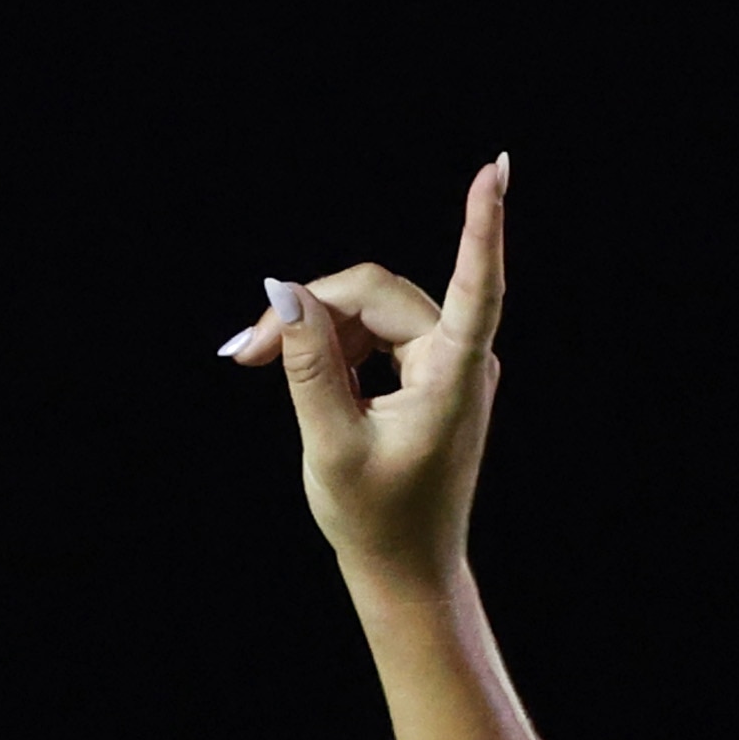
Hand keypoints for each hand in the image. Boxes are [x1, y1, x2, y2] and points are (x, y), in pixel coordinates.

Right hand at [218, 156, 507, 595]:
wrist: (405, 570)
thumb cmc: (377, 520)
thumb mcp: (331, 445)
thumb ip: (308, 364)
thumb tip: (285, 292)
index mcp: (454, 374)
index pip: (476, 285)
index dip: (481, 223)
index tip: (495, 169)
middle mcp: (458, 358)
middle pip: (377, 295)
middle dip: (309, 312)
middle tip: (243, 353)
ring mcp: (445, 363)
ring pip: (369, 310)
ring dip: (312, 329)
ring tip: (255, 364)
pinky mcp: (428, 371)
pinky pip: (373, 333)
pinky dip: (331, 344)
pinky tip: (289, 366)